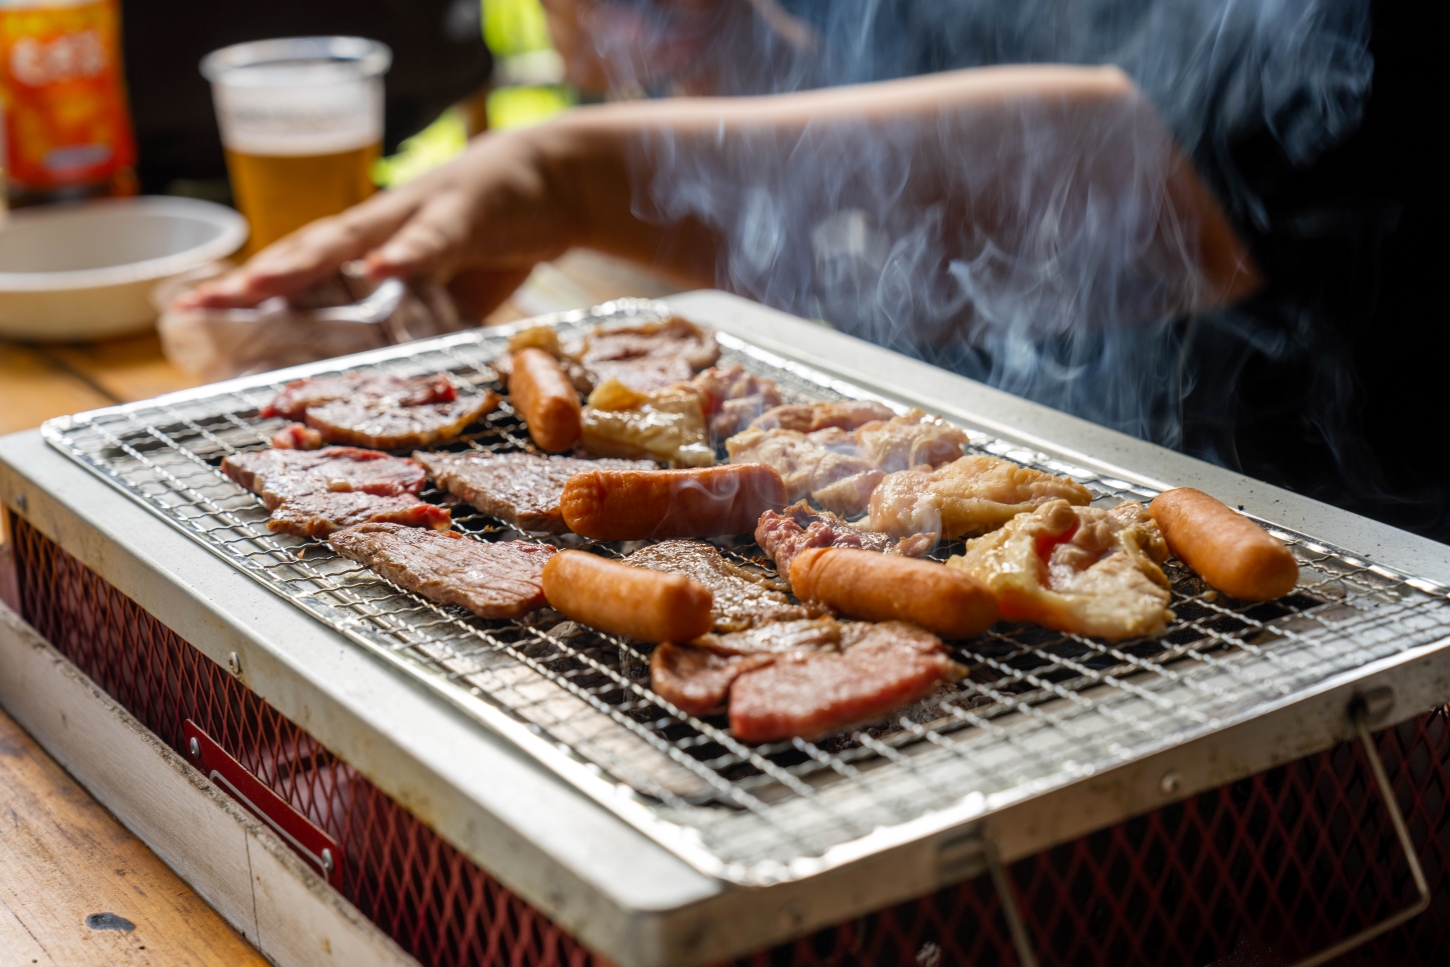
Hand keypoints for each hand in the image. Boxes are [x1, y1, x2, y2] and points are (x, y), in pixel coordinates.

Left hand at [178, 128, 580, 318]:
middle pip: (309, 254)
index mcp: (372, 251)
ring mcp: (418, 217)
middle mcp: (381, 230)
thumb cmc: (490, 236)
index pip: (301, 272)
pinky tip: (384, 267)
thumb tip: (382, 379)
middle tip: (208, 304)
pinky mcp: (467, 213)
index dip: (248, 292)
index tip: (191, 314)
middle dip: (257, 279)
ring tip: (265, 282)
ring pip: (354, 239)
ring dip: (309, 260)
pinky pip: (435, 236)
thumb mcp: (446, 289)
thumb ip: (413, 321)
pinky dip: (409, 251)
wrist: (554, 179)